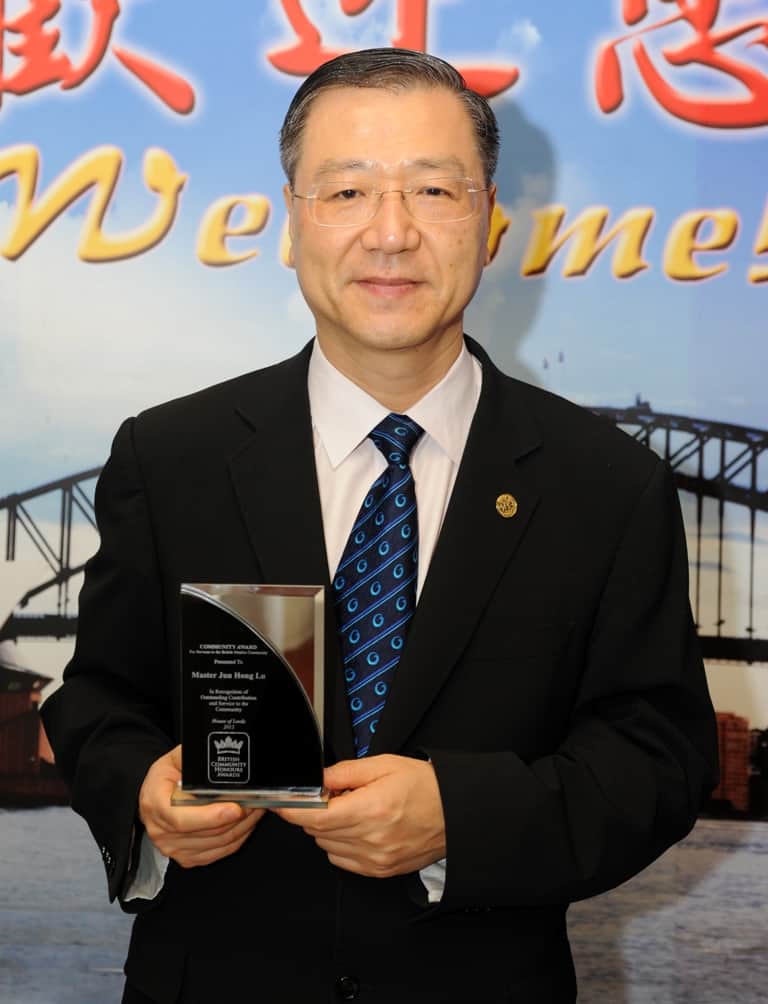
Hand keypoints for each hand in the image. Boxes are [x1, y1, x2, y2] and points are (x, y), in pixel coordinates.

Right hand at [138, 745, 263, 867]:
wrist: (154, 795)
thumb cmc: (166, 776)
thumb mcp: (176, 758)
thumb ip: (195, 758)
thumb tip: (217, 756)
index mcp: (155, 803)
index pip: (182, 818)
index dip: (211, 816)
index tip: (235, 808)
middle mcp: (161, 830)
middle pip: (206, 832)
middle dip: (237, 817)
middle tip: (256, 800)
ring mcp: (173, 847)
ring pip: (218, 842)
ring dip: (242, 826)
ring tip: (255, 808)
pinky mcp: (187, 858)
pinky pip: (220, 852)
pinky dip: (238, 837)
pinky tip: (246, 822)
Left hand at [275, 754, 445, 877]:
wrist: (455, 812)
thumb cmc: (426, 787)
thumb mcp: (384, 765)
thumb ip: (345, 772)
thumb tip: (318, 779)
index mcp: (371, 809)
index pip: (315, 817)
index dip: (292, 810)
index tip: (281, 803)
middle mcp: (371, 839)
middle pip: (317, 832)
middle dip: (316, 812)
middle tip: (334, 795)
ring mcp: (375, 859)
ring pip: (327, 847)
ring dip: (328, 829)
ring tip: (352, 810)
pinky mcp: (380, 870)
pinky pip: (343, 860)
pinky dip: (341, 844)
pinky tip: (358, 828)